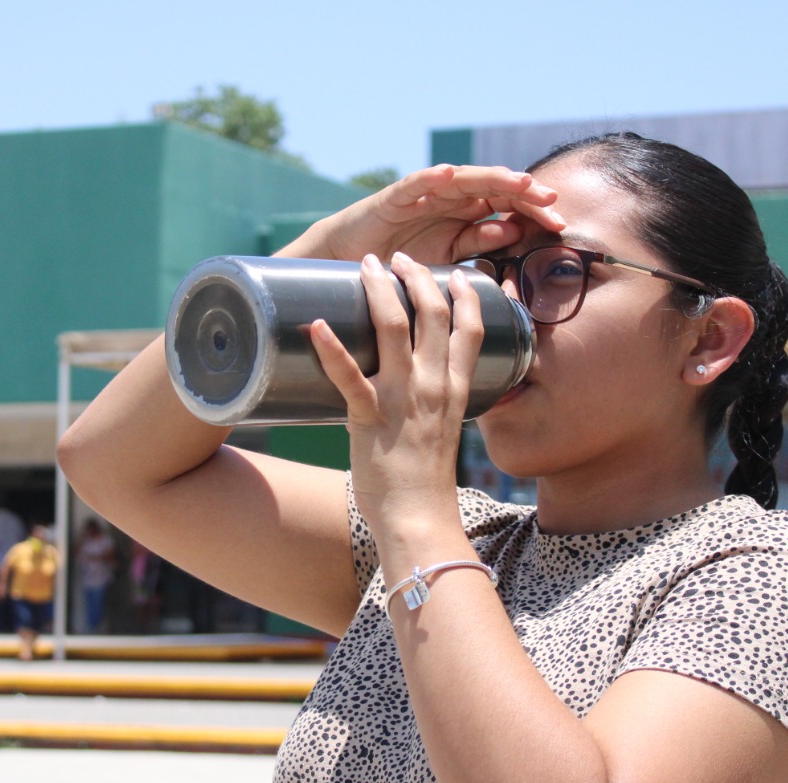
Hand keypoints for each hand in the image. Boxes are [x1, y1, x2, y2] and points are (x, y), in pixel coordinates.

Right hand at [281, 165, 563, 265]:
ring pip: (462, 181)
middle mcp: (448, 204)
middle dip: (522, 194)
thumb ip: (475, 252)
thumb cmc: (396, 271)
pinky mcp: (393, 200)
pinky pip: (413, 185)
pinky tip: (447, 174)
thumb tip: (514, 237)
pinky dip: (429, 178)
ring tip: (517, 181)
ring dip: (490, 178)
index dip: (532, 215)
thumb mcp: (444, 267)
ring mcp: (423, 199)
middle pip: (492, 191)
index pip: (505, 212)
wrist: (346, 267)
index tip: (560, 227)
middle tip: (551, 200)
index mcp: (463, 223)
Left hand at [311, 252, 481, 536]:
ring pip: (394, 328)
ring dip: (379, 290)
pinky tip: (315, 324)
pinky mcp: (370, 418)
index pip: (471, 328)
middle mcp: (433, 387)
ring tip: (366, 266)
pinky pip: (348, 376)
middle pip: (432, 314)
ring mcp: (403, 400)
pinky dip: (330, 348)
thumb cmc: (426, 481)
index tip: (454, 273)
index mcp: (456, 390)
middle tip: (397, 258)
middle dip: (416, 276)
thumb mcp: (445, 432)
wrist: (419, 518)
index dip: (465, 294)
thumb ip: (436, 405)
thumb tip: (419, 387)